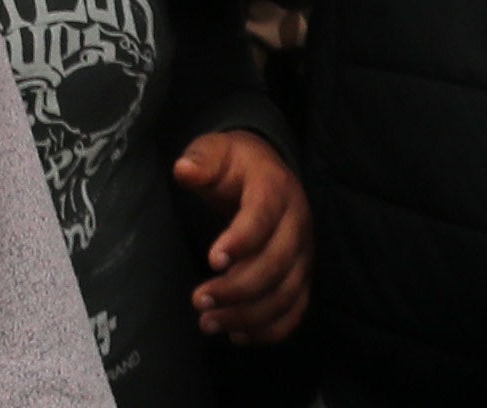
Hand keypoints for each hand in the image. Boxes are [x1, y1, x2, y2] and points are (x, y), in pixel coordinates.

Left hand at [173, 129, 308, 343]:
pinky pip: (295, 310)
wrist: (267, 173)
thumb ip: (201, 160)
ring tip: (208, 323)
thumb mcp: (216, 151)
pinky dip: (270, 330)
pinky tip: (237, 336)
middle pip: (276, 263)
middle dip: (237, 288)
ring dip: (249, 316)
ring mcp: (304, 255)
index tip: (212, 260)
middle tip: (199, 300)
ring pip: (286, 294)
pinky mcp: (302, 277)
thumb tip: (183, 169)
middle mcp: (297, 224)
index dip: (241, 240)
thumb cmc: (235, 165)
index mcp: (275, 189)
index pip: (263, 217)